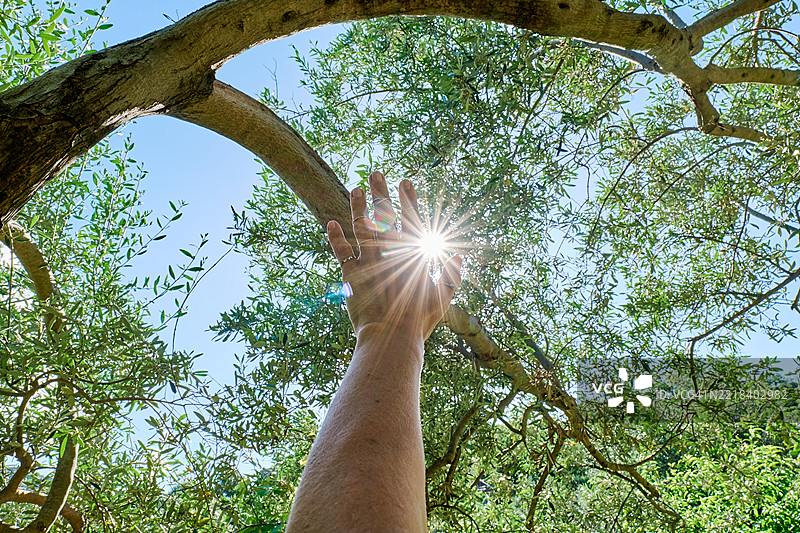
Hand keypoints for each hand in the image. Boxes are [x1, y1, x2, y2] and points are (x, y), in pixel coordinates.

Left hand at [327, 171, 461, 340]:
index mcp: (411, 254)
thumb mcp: (443, 298)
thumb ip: (452, 276)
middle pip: (384, 214)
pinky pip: (341, 251)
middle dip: (380, 192)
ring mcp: (368, 260)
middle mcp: (389, 252)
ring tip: (355, 188)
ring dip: (358, 206)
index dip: (408, 199)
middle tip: (376, 173)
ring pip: (361, 225)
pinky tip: (330, 224)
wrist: (391, 336)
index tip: (405, 181)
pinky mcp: (351, 274)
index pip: (410, 219)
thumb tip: (459, 259)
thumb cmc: (419, 320)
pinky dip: (335, 237)